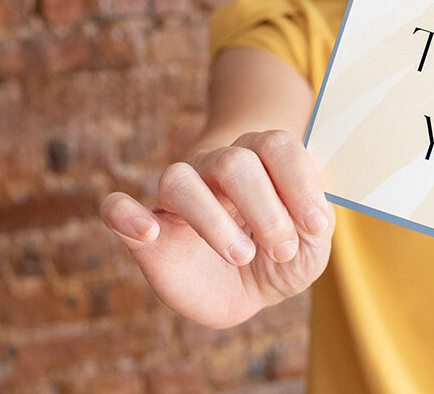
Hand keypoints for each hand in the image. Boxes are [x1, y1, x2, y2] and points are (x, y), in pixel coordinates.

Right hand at [101, 130, 335, 328]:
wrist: (250, 287)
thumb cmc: (286, 252)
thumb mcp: (313, 247)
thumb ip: (316, 227)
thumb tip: (312, 217)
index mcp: (264, 159)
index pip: (278, 146)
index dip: (299, 183)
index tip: (316, 226)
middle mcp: (219, 167)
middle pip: (234, 162)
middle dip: (264, 208)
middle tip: (282, 249)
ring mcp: (180, 196)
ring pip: (179, 180)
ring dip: (212, 219)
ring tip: (241, 255)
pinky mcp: (147, 231)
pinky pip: (116, 208)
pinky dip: (125, 214)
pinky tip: (148, 233)